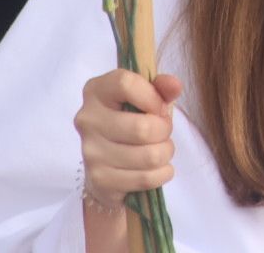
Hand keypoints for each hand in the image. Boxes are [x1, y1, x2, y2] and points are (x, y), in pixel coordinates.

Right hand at [76, 69, 182, 210]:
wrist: (106, 164)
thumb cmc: (129, 121)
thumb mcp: (144, 97)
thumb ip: (160, 87)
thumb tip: (174, 85)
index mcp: (96, 91)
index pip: (125, 84)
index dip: (152, 97)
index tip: (159, 107)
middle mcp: (88, 120)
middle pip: (142, 127)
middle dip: (164, 131)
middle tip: (163, 132)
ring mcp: (91, 152)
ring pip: (149, 156)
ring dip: (165, 153)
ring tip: (160, 150)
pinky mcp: (101, 180)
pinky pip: (146, 179)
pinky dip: (162, 173)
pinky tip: (158, 168)